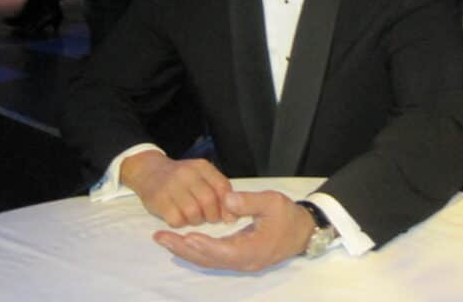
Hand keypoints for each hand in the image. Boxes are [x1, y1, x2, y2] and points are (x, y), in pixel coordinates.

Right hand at [120, 150, 232, 226]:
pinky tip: (179, 218)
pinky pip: (176, 220)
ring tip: (193, 218)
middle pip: (209, 200)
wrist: (148, 171)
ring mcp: (171, 186)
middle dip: (212, 216)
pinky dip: (180, 224)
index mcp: (202, 167)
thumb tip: (232, 216)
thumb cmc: (181, 178)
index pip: (222, 186)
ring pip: (193, 212)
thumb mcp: (200, 175)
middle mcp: (187, 173)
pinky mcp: (158, 200)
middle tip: (209, 219)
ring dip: (196, 221)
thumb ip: (217, 190)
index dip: (228, 205)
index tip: (229, 217)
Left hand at [153, 190, 315, 272]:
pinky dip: (195, 252)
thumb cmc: (288, 216)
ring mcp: (240, 263)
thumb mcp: (273, 202)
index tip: (186, 236)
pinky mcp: (237, 260)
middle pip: (209, 260)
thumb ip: (250, 201)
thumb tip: (227, 199)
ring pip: (208, 261)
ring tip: (164, 240)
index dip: (204, 245)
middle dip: (184, 249)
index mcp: (254, 249)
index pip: (224, 250)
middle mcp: (244, 261)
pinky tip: (182, 244)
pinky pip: (212, 259)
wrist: (302, 232)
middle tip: (160, 237)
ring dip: (185, 252)